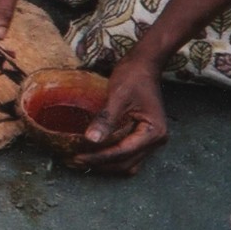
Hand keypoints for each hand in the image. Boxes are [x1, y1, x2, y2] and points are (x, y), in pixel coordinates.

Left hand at [72, 57, 167, 174]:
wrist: (143, 65)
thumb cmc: (133, 77)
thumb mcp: (118, 96)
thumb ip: (106, 119)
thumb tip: (91, 140)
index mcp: (154, 132)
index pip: (124, 152)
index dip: (100, 157)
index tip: (78, 157)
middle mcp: (155, 140)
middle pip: (126, 162)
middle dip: (101, 164)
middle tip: (75, 161)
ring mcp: (149, 140)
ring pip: (127, 162)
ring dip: (106, 164)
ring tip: (81, 160)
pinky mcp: (141, 136)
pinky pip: (126, 153)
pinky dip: (111, 156)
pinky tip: (93, 152)